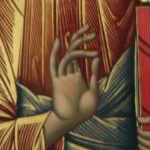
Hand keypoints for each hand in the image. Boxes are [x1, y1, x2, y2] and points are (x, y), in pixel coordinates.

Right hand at [44, 26, 100, 145]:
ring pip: (68, 54)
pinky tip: (58, 42)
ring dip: (78, 43)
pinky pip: (54, 65)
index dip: (84, 43)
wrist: (72, 122)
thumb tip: (95, 58)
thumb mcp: (94, 91)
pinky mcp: (57, 82)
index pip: (79, 55)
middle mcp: (69, 73)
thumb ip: (93, 75)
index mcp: (77, 76)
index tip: (91, 33)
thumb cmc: (83, 111)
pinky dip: (55, 53)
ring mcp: (63, 77)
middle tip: (90, 27)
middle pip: (73, 50)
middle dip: (80, 38)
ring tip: (89, 35)